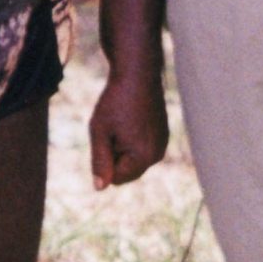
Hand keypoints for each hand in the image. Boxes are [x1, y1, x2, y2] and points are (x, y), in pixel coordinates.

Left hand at [87, 60, 167, 188]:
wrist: (138, 73)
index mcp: (144, 157)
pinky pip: (140, 147)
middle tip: (112, 127)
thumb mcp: (100, 131)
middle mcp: (158, 155)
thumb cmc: (115, 101)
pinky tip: (130, 116)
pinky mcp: (162, 134)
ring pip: (132, 158)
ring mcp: (162, 144)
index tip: (107, 134)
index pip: (116, 179)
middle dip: (114, 154)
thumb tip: (100, 188)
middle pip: (126, 171)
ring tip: (121, 120)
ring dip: (122, 145)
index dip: (105, 159)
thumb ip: (100, 161)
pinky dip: (131, 137)